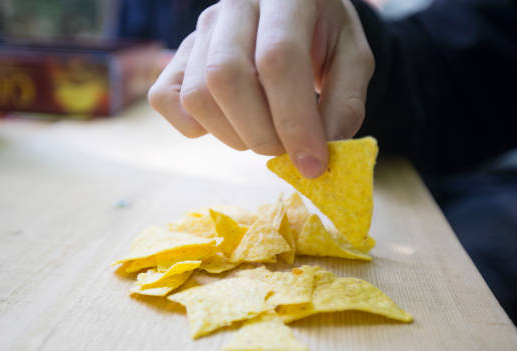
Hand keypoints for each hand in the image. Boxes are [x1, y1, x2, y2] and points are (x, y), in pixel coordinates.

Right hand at [148, 0, 373, 177]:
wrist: (290, 14)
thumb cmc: (322, 37)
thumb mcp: (352, 60)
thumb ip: (344, 104)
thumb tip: (317, 157)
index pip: (278, 58)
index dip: (295, 120)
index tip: (312, 164)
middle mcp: (233, 5)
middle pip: (227, 77)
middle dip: (260, 133)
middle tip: (285, 151)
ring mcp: (198, 30)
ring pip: (197, 95)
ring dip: (233, 135)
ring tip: (262, 134)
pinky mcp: (176, 57)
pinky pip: (168, 101)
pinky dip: (198, 127)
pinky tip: (231, 122)